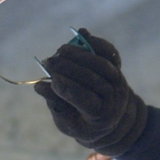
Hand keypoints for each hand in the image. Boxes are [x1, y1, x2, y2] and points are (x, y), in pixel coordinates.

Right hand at [34, 28, 146, 156]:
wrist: (108, 118)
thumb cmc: (81, 123)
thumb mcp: (67, 122)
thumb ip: (56, 105)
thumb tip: (40, 86)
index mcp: (102, 117)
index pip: (87, 101)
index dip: (69, 89)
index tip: (52, 80)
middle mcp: (115, 99)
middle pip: (94, 80)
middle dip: (69, 69)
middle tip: (48, 61)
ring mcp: (119, 82)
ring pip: (102, 65)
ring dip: (80, 54)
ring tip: (60, 51)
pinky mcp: (118, 69)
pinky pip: (110, 53)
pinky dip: (97, 44)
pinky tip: (82, 36)